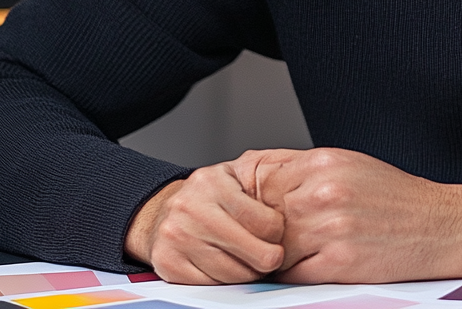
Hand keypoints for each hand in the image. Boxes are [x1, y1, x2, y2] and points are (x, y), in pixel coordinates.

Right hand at [123, 154, 286, 283]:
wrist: (159, 211)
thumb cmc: (207, 196)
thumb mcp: (235, 176)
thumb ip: (264, 183)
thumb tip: (302, 200)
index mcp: (213, 182)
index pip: (262, 220)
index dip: (277, 233)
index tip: (278, 235)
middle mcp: (192, 209)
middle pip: (249, 249)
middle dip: (267, 257)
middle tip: (273, 256)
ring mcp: (177, 238)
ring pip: (232, 272)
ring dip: (249, 272)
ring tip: (252, 261)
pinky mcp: (168, 265)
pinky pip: (211, 284)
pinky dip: (226, 281)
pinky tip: (230, 267)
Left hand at [233, 147, 461, 283]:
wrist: (441, 225)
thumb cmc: (395, 197)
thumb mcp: (349, 165)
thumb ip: (302, 172)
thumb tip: (256, 181)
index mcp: (323, 163)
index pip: (259, 179)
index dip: (249, 200)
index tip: (245, 213)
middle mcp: (323, 192)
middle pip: (261, 216)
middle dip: (258, 232)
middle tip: (258, 242)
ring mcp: (330, 228)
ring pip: (272, 249)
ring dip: (272, 257)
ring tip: (284, 257)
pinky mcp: (339, 264)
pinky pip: (291, 276)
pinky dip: (290, 277)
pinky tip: (304, 269)